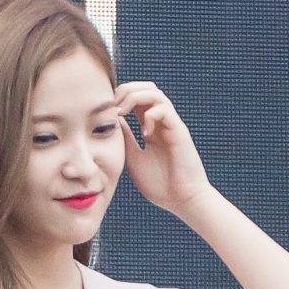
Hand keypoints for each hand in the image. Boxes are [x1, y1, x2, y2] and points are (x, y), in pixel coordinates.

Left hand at [115, 81, 209, 216]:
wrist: (182, 201)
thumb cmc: (160, 184)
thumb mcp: (133, 158)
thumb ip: (125, 138)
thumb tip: (112, 121)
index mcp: (151, 127)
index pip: (137, 98)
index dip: (120, 97)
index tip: (106, 111)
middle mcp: (162, 122)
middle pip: (147, 87)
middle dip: (126, 89)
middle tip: (112, 106)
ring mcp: (171, 125)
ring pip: (155, 93)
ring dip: (135, 97)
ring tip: (122, 112)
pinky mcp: (179, 131)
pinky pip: (165, 110)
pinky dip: (150, 115)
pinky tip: (144, 134)